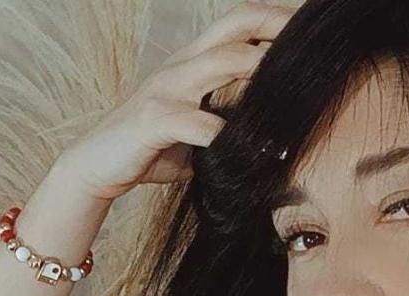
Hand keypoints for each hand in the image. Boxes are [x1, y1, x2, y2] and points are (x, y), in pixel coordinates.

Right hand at [54, 0, 297, 201]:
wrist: (96, 164)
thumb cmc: (152, 147)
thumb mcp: (196, 125)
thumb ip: (228, 120)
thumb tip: (271, 135)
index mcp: (193, 62)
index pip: (239, 23)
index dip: (275, 17)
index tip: (310, 29)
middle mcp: (181, 65)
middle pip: (235, 24)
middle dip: (277, 25)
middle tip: (313, 41)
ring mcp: (166, 88)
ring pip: (220, 61)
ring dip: (259, 69)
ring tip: (293, 84)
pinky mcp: (153, 119)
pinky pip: (196, 122)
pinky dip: (226, 136)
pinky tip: (256, 153)